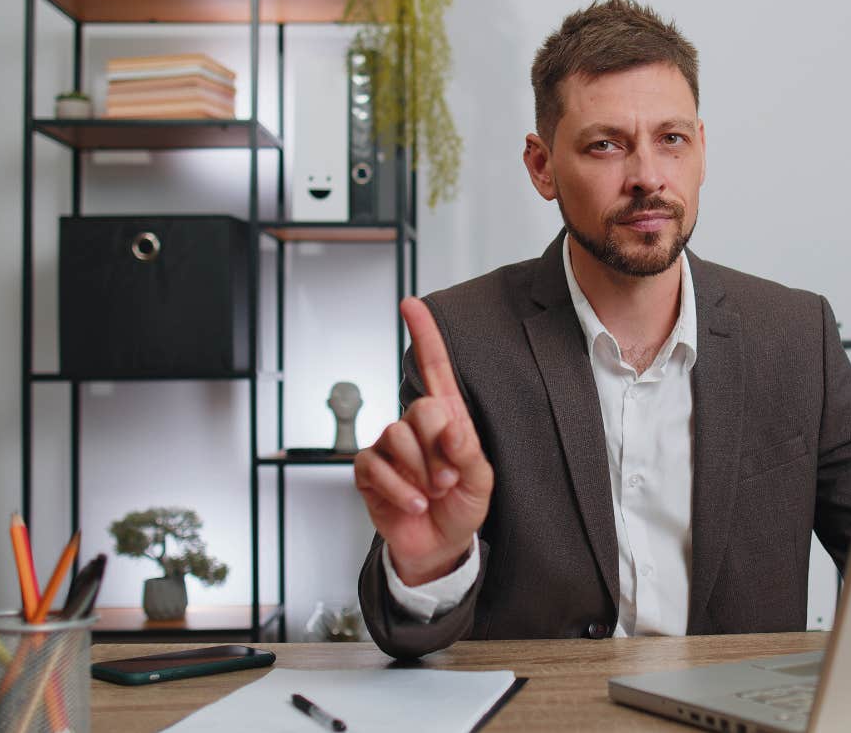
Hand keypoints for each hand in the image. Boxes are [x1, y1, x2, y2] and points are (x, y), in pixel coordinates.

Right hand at [354, 297, 493, 585]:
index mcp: (448, 419)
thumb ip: (468, 450)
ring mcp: (390, 447)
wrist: (439, 545)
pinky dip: (399, 488)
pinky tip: (413, 503)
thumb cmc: (462, 507)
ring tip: (432, 492)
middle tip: (448, 479)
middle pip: (421, 409)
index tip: (411, 304)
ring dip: (420, 471)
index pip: (436, 368)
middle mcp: (416, 427)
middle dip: (438, 448)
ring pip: (397, 437)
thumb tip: (449, 424)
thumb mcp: (481, 480)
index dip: (424, 335)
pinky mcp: (370, 471)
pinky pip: (376, 466)